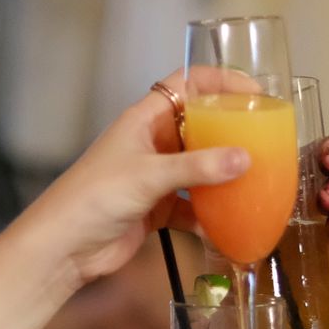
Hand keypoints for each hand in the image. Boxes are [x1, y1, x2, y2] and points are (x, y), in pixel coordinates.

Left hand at [22, 74, 248, 287]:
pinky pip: (193, 205)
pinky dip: (211, 214)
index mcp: (144, 119)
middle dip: (229, 130)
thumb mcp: (149, 176)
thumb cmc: (94, 197)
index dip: (219, 81)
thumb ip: (197, 168)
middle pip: (198, 125)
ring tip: (257, 177)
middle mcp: (152, 142)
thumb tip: (245, 159)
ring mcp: (155, 176)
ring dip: (223, 175)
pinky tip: (229, 225)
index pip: (186, 84)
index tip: (254, 92)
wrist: (64, 247)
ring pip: (199, 167)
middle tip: (264, 136)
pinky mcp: (157, 208)